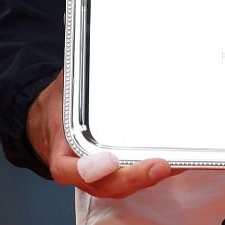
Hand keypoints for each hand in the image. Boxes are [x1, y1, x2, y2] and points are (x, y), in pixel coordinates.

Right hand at [28, 73, 175, 198]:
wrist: (48, 126)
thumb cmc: (58, 110)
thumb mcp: (63, 89)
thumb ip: (77, 75)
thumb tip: (88, 38)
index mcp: (63, 157)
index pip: (75, 169)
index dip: (93, 168)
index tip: (110, 161)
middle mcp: (83, 174)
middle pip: (109, 184)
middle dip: (135, 177)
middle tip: (159, 164)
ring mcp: (101, 180)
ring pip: (125, 187)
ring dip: (151, 178)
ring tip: (177, 163)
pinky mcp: (116, 178)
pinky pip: (134, 180)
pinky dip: (154, 174)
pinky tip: (177, 162)